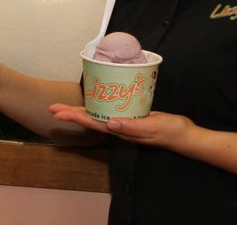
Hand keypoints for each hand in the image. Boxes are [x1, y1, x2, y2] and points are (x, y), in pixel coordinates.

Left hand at [49, 104, 195, 150]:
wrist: (184, 135)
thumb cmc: (170, 131)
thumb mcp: (152, 127)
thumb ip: (132, 127)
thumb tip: (110, 124)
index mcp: (121, 131)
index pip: (93, 123)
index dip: (74, 117)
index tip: (58, 113)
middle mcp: (119, 128)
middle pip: (91, 120)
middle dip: (71, 114)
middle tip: (52, 107)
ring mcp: (124, 123)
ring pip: (98, 116)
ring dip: (81, 111)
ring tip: (65, 106)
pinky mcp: (131, 116)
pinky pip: (109, 110)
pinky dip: (98, 105)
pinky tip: (94, 100)